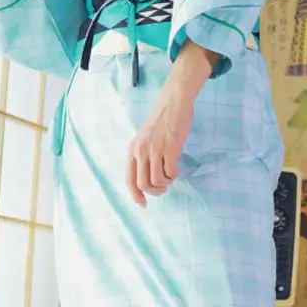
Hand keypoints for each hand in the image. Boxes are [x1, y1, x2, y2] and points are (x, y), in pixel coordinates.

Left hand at [127, 89, 194, 207]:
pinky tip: (176, 168)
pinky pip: (171, 172)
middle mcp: (141, 151)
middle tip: (163, 188)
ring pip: (157, 180)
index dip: (135, 195)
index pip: (129, 179)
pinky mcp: (170, 148)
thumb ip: (144, 155)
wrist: (173, 103)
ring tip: (171, 176)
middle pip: (143, 184)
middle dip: (155, 191)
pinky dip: (175, 174)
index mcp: (133, 149)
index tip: (143, 204)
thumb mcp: (145, 138)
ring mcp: (155, 150)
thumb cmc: (161, 120)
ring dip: (166, 183)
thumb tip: (149, 177)